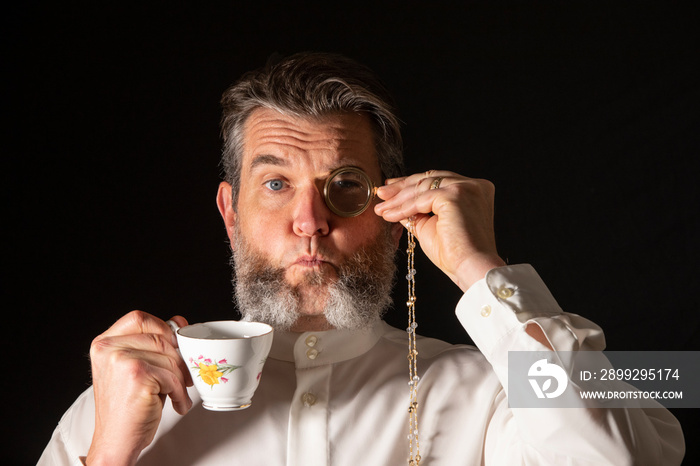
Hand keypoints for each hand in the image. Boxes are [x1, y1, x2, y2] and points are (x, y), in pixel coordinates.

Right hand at [86, 311, 192, 465]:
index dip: (163, 327)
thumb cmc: (128, 406)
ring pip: (170, 357)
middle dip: (179, 359)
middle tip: (184, 377)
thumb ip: (152, 343)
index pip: (139, 318)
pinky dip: (179, 393)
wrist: (116, 441)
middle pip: (161, 338)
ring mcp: (121, 360)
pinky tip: (176, 403)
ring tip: (176, 394)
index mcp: (104, 342)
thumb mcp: (136, 367)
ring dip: (180, 379)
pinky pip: (172, 376)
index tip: (176, 343)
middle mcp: (108, 348)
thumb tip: (179, 322)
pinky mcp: (137, 375)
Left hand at [374, 170, 505, 290]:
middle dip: (402, 187)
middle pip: (430, 178)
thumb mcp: (430, 226)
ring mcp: (465, 188)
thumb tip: (395, 203)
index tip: (392, 188)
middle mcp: (473, 185)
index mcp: (472, 190)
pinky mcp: (455, 195)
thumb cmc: (455, 254)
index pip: (437, 180)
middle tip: (382, 194)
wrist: (470, 268)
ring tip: (381, 209)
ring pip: (423, 187)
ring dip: (398, 199)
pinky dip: (404, 207)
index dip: (412, 183)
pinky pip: (422, 198)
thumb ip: (417, 212)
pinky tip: (390, 215)